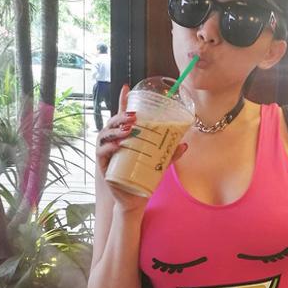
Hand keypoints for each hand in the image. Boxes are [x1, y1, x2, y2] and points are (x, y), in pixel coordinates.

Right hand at [96, 85, 187, 209]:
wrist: (135, 199)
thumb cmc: (144, 178)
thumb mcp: (160, 164)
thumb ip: (170, 154)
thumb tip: (184, 144)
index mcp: (125, 138)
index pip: (122, 116)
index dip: (122, 101)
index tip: (126, 87)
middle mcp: (114, 142)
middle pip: (112, 123)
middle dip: (121, 116)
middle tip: (134, 116)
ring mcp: (108, 153)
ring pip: (105, 136)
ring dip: (116, 130)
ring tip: (129, 129)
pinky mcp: (104, 166)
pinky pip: (102, 153)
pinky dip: (109, 148)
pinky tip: (119, 145)